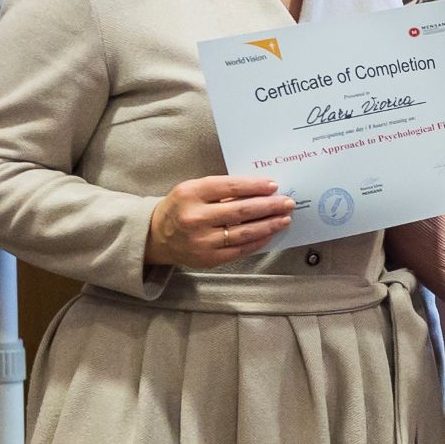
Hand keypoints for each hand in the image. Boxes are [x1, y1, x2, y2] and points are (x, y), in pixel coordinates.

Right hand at [146, 175, 295, 269]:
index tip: (274, 185)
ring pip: (244, 232)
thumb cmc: (181, 208)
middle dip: (269, 206)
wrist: (157, 237)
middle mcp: (194, 218)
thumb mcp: (193, 190)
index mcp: (190, 194)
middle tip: (288, 202)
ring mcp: (201, 240)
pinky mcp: (208, 258)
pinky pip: (241, 249)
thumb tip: (260, 190)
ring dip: (269, 225)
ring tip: (285, 218)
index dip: (255, 186)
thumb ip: (221, 190)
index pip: (229, 187)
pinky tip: (270, 233)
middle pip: (241, 211)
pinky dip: (259, 241)